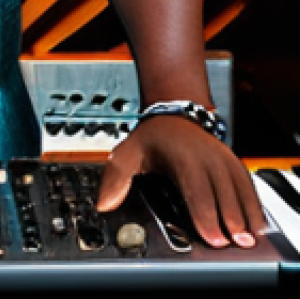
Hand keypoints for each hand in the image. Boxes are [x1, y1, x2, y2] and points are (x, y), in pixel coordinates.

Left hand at [97, 115, 266, 247]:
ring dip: (246, 215)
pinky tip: (255, 225)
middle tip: (233, 243)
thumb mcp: (127, 153)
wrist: (175, 117)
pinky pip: (249, 187)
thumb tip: (104, 204)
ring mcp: (224, 160)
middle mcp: (207, 158)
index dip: (206, 214)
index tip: (212, 236)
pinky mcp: (236, 165)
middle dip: (229, 221)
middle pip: (223, 195)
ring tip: (248, 239)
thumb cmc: (152, 138)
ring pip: (240, 191)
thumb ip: (116, 179)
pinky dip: (254, 206)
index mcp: (182, 158)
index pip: (197, 190)